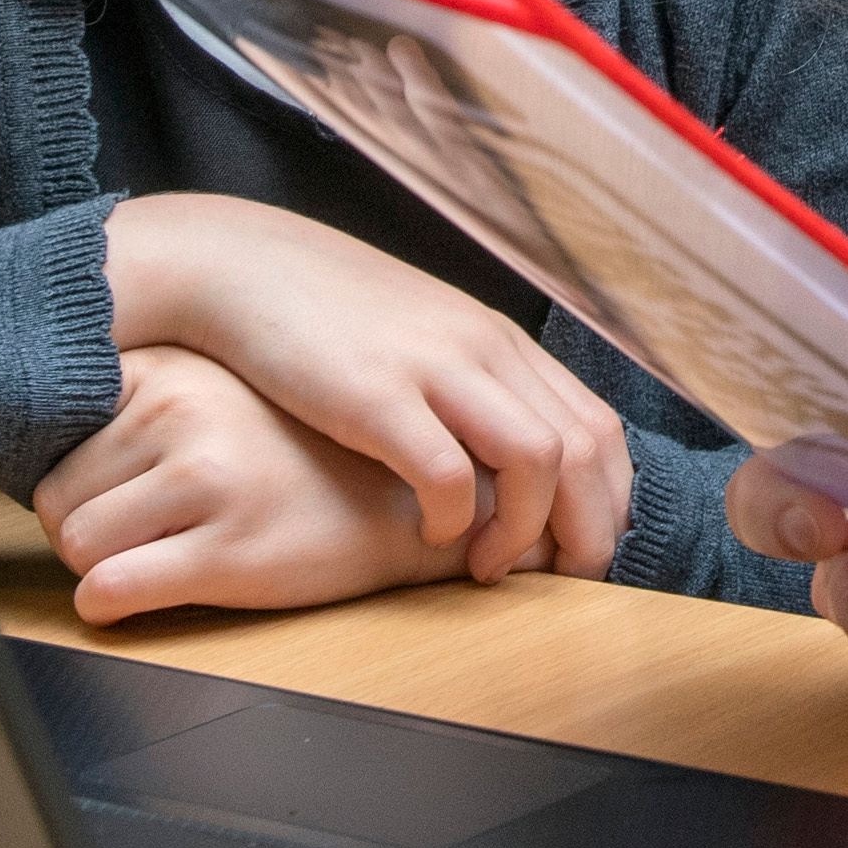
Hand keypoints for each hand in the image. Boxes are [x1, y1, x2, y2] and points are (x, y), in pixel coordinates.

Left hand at [32, 344, 469, 623]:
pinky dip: (106, 605)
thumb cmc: (301, 455)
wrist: (408, 495)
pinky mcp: (226, 551)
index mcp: (178, 372)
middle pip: (54, 498)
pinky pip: (106, 591)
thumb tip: (41, 434)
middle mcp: (187, 414)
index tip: (113, 493)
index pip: (55, 436)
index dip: (78, 481)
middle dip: (82, 529)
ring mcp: (209, 480)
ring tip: (149, 560)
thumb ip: (143, 401)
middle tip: (135, 536)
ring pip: (74, 545)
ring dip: (98, 567)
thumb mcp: (219, 395)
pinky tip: (140, 596)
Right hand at [105, 193, 630, 582]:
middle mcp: (483, 347)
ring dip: (526, 532)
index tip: (583, 549)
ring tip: (489, 568)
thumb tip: (509, 465)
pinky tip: (430, 536)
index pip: (599, 427)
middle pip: (584, 449)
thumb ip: (470, 387)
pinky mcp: (374, 393)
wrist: (239, 265)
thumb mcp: (421, 337)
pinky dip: (453, 520)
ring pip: (537, 459)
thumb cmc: (325, 317)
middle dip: (588, 531)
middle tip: (563, 581)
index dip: (608, 500)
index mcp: (500, 340)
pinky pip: (447, 474)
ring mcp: (433, 366)